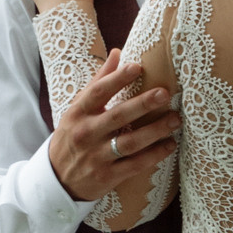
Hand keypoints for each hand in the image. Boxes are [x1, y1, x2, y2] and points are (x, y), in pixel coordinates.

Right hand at [49, 58, 177, 207]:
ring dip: (155, 131)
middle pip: (117, 116)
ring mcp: (96, 156)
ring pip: (130, 143)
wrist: (57, 179)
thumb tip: (118, 53)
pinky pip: (135, 165)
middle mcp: (86, 134)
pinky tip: (170, 145)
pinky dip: (154, 156)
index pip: (98, 92)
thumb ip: (98, 82)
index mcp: (78, 113)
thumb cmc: (72, 137)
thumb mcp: (77, 109)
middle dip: (142, 104)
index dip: (117, 79)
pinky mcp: (107, 176)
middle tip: (165, 93)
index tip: (137, 66)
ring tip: (175, 120)